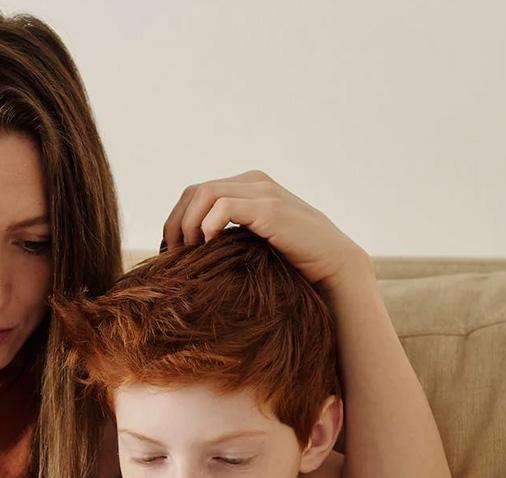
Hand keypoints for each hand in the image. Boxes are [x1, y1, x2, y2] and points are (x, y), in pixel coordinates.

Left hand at [162, 171, 369, 289]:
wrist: (334, 266)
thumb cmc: (293, 263)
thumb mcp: (254, 243)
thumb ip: (230, 235)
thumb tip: (190, 253)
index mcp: (249, 187)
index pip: (196, 192)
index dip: (176, 220)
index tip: (171, 252)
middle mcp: (255, 182)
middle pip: (195, 191)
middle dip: (176, 223)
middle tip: (173, 256)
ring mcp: (264, 192)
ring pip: (205, 195)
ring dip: (188, 225)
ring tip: (189, 254)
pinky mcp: (271, 209)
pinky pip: (224, 208)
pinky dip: (208, 226)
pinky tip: (209, 248)